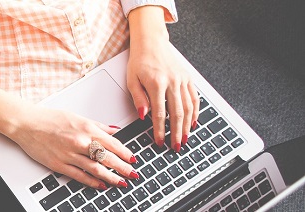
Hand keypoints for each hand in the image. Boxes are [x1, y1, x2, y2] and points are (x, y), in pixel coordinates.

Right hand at [0, 84, 138, 188]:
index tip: (133, 160)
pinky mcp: (59, 164)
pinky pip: (79, 175)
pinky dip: (92, 181)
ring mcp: (69, 154)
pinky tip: (101, 185)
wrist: (27, 124)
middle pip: (108, 158)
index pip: (112, 143)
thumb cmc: (49, 119)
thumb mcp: (77, 117)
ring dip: (111, 177)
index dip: (125, 153)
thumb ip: (97, 125)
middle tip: (134, 175)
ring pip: (96, 169)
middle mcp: (80, 141)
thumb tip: (114, 131)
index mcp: (86, 128)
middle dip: (123, 168)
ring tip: (121, 183)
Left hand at [127, 6, 199, 151]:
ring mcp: (182, 80)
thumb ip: (138, 98)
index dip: (160, 130)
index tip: (159, 141)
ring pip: (189, 108)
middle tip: (176, 146)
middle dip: (177, 133)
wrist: (151, 42)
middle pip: (177, 113)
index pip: (160, 113)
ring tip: (185, 139)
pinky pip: (194, 98)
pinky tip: (193, 123)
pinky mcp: (188, 78)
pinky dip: (195, 112)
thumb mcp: (131, 80)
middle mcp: (172, 82)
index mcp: (157, 83)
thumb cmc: (139, 61)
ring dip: (187, 126)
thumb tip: (143, 116)